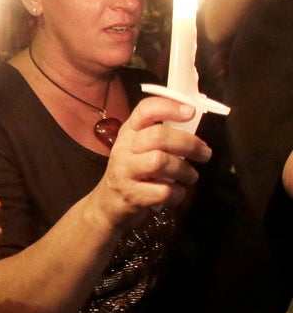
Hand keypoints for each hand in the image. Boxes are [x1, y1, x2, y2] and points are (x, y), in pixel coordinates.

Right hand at [89, 96, 211, 231]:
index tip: (191, 112)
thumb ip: (161, 136)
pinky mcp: (131, 195)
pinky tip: (176, 193)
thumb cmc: (132, 172)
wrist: (108, 204)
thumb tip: (193, 127)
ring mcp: (125, 172)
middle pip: (158, 136)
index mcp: (129, 133)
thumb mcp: (139, 148)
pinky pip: (163, 191)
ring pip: (160, 162)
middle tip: (204, 153)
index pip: (145, 111)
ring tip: (190, 176)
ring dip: (185, 171)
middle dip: (188, 144)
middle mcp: (124, 149)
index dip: (169, 108)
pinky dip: (178, 193)